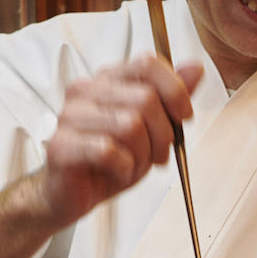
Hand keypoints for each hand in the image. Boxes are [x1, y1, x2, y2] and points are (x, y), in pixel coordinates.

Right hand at [27, 55, 206, 227]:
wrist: (70, 193)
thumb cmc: (108, 160)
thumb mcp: (149, 128)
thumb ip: (170, 97)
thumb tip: (195, 68)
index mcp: (107, 80)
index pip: (147, 64)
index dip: (175, 90)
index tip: (183, 116)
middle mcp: (85, 91)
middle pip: (145, 99)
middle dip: (163, 134)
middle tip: (158, 154)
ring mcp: (70, 117)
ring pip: (130, 125)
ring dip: (142, 154)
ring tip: (134, 165)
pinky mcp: (62, 145)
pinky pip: (108, 150)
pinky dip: (124, 167)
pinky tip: (119, 172)